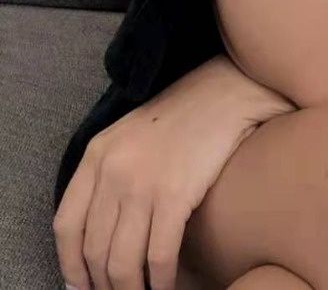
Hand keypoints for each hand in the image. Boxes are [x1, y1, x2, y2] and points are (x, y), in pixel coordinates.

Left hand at [53, 56, 295, 289]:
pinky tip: (168, 287)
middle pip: (94, 250)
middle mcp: (113, 170)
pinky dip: (161, 282)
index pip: (66, 226)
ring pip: (123, 262)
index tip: (84, 286)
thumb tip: (103, 232)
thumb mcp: (133, 135)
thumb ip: (111, 174)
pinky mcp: (176, 194)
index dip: (71, 266)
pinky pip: (159, 256)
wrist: (227, 92)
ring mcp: (143, 183)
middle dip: (104, 285)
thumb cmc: (186, 115)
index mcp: (97, 154)